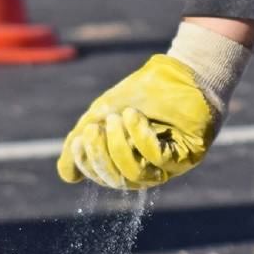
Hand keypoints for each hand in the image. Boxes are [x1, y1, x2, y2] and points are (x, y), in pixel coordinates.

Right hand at [56, 55, 222, 190]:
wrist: (176, 72)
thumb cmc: (140, 94)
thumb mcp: (102, 115)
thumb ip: (81, 143)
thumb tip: (67, 176)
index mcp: (126, 163)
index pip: (101, 176)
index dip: (87, 161)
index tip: (82, 136)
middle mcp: (147, 170)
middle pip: (116, 180)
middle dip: (101, 154)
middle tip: (96, 127)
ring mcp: (167, 167)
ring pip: (135, 175)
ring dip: (120, 146)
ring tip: (118, 117)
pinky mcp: (186, 157)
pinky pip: (158, 160)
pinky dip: (141, 137)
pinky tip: (135, 116)